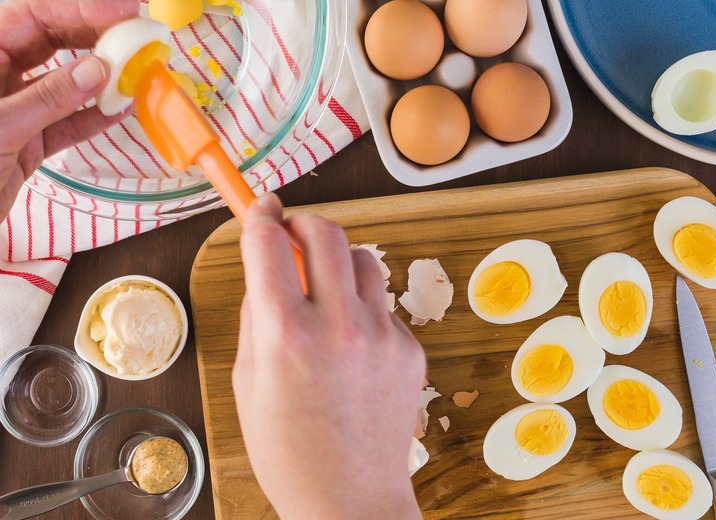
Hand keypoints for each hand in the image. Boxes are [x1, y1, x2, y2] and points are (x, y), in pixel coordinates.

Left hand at [0, 0, 138, 218]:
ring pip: (64, 83)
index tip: (124, 10)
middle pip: (52, 42)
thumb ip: (49, 97)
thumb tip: (97, 71)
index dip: (81, 8)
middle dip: (96, 38)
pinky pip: (67, 124)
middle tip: (138, 36)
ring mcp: (13, 109)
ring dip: (101, 80)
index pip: (33, 15)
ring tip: (137, 72)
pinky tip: (122, 111)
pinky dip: (94, 119)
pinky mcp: (27, 142)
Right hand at [234, 193, 425, 519]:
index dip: (260, 215)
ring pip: (363, 259)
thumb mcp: (247, 383)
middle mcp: (338, 326)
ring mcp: (381, 335)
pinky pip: (383, 304)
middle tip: (293, 235)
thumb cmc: (289, 452)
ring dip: (338, 262)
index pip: (269, 244)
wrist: (350, 499)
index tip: (261, 207)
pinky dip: (363, 307)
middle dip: (304, 222)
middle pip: (327, 232)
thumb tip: (266, 271)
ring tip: (325, 293)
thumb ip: (256, 317)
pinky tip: (352, 344)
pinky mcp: (409, 349)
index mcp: (286, 335)